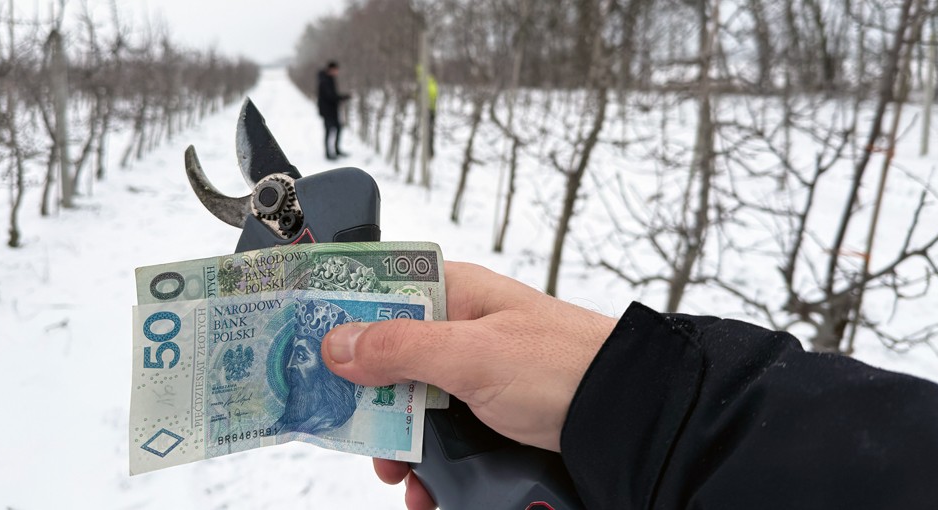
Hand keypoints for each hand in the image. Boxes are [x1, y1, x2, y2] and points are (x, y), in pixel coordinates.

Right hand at [322, 262, 616, 508]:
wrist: (630, 415)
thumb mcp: (473, 354)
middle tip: (356, 435)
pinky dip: (433, 466)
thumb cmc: (566, 364)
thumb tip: (336, 344)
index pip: (379, 292)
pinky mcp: (489, 413)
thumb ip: (400, 348)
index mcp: (455, 294)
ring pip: (413, 406)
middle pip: (388, 360)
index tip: (307, 352)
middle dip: (371, 405)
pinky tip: (429, 492)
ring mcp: (474, 374)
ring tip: (402, 478)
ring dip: (400, 446)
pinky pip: (444, 436)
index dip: (341, 319)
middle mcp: (460, 330)